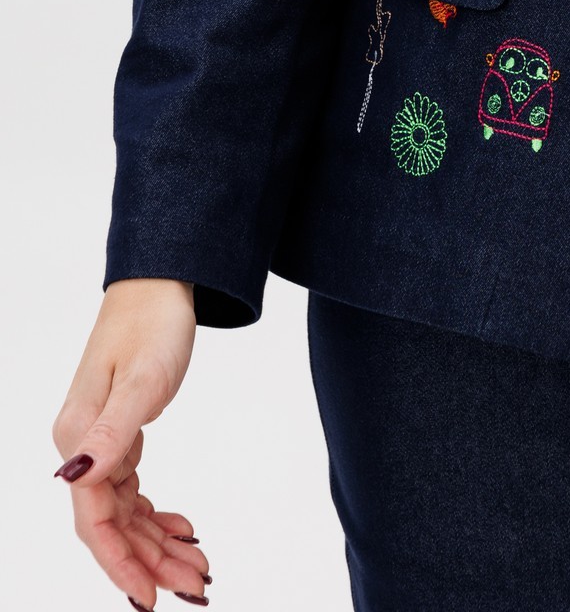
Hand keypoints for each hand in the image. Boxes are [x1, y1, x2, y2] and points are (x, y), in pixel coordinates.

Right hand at [52, 278, 212, 606]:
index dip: (121, 564)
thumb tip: (76, 476)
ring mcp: (101, 442)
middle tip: (196, 588)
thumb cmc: (153, 322)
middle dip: (151, 562)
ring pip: (125, 513)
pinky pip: (133, 492)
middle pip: (112, 525)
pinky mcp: (121, 433)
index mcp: (80, 438)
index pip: (93, 520)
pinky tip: (184, 528)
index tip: (151, 601)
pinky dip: (157, 516)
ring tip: (199, 568)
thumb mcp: (144, 379)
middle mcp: (83, 446)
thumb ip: (113, 432)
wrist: (162, 283)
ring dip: (158, 544)